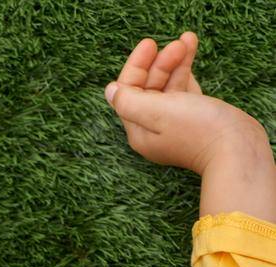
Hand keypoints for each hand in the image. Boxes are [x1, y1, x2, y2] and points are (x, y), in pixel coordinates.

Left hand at [104, 33, 263, 174]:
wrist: (236, 148)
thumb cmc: (196, 130)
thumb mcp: (156, 113)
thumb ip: (129, 101)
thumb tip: (111, 91)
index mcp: (140, 131)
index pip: (128, 93)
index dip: (137, 66)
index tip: (150, 44)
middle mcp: (154, 129)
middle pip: (149, 87)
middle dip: (161, 62)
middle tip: (178, 43)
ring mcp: (175, 124)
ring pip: (168, 86)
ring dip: (175, 62)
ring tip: (188, 39)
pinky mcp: (195, 118)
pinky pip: (184, 90)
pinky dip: (186, 71)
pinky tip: (190, 52)